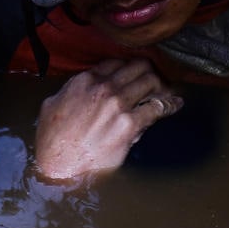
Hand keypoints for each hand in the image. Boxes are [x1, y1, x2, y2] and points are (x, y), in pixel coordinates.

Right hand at [32, 58, 182, 181]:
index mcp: (85, 80)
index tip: (135, 73)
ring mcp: (117, 105)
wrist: (58, 165)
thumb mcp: (52, 105)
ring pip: (151, 81)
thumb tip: (78, 89)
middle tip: (155, 80)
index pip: (116, 62)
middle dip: (149, 72)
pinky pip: (157, 107)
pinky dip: (170, 105)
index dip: (128, 67)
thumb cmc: (52, 140)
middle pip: (138, 67)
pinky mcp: (129, 126)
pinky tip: (175, 105)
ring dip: (161, 86)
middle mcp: (103, 87)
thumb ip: (69, 91)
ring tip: (167, 92)